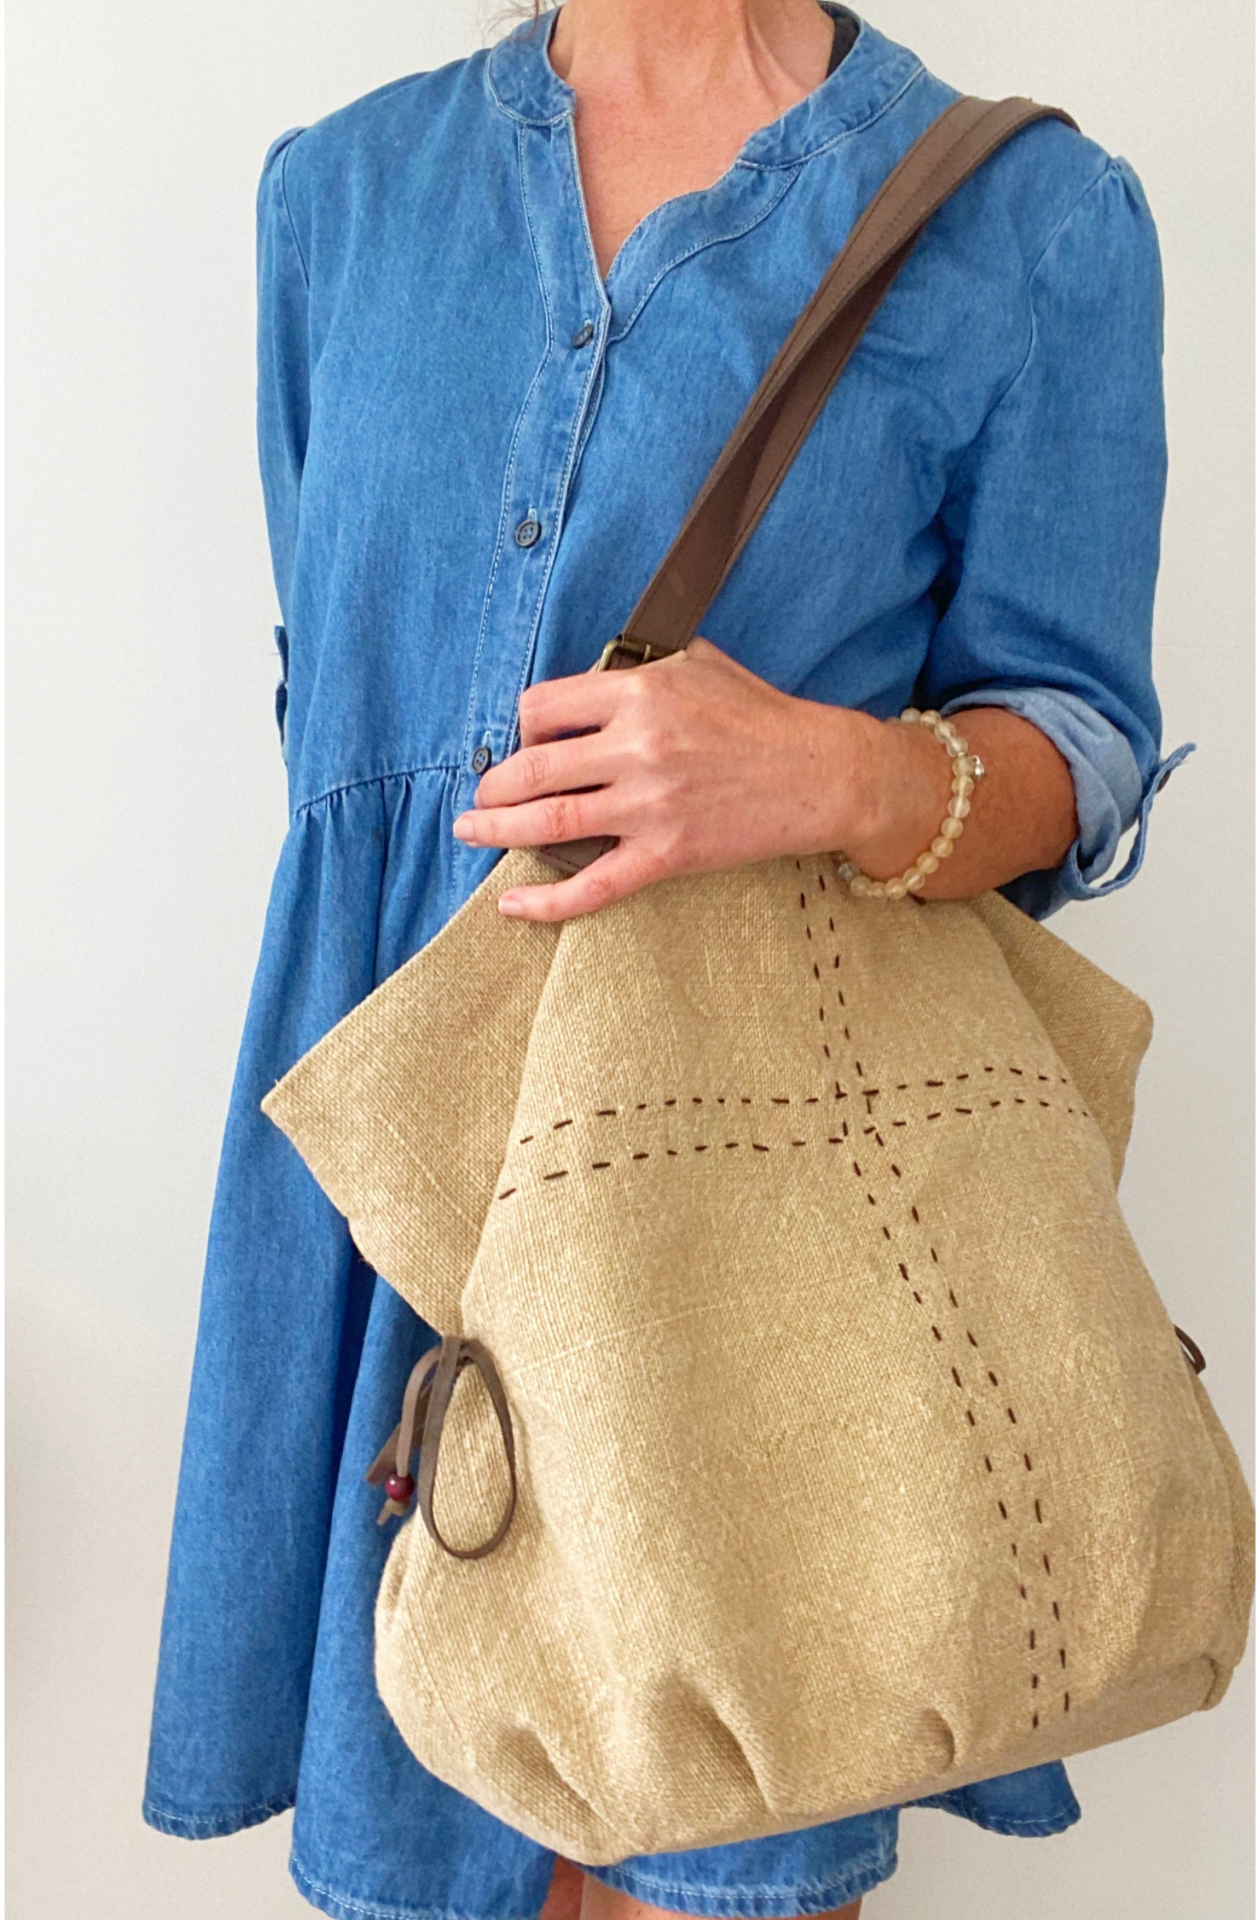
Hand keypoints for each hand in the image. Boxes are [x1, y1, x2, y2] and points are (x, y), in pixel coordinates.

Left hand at [453, 638, 885, 919]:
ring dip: (497, 830)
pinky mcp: (667, 854)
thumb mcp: (697, 664)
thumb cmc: (761, 716)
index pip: (542, 708)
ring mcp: (649, 806)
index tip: (527, 741)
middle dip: (493, 786)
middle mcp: (636, 748)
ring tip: (472, 831)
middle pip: (531, 768)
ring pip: (548, 821)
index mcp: (639, 694)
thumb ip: (637, 670)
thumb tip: (590, 682)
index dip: (523, 725)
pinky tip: (512, 906)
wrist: (821, 773)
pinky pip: (593, 886)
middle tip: (481, 797)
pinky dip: (546, 902)